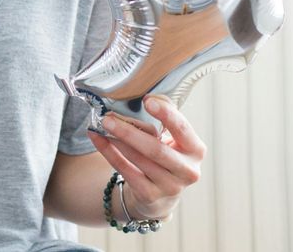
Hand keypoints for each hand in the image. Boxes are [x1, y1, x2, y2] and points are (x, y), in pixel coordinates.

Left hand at [86, 95, 204, 221]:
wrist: (161, 195)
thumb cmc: (166, 154)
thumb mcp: (173, 138)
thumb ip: (165, 117)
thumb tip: (148, 97)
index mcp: (195, 150)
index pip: (182, 130)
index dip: (166, 115)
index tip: (148, 101)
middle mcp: (187, 170)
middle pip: (155, 149)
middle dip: (130, 132)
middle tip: (109, 117)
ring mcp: (169, 186)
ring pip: (138, 160)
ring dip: (117, 140)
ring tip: (103, 125)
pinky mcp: (150, 195)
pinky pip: (125, 170)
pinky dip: (109, 153)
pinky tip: (98, 138)